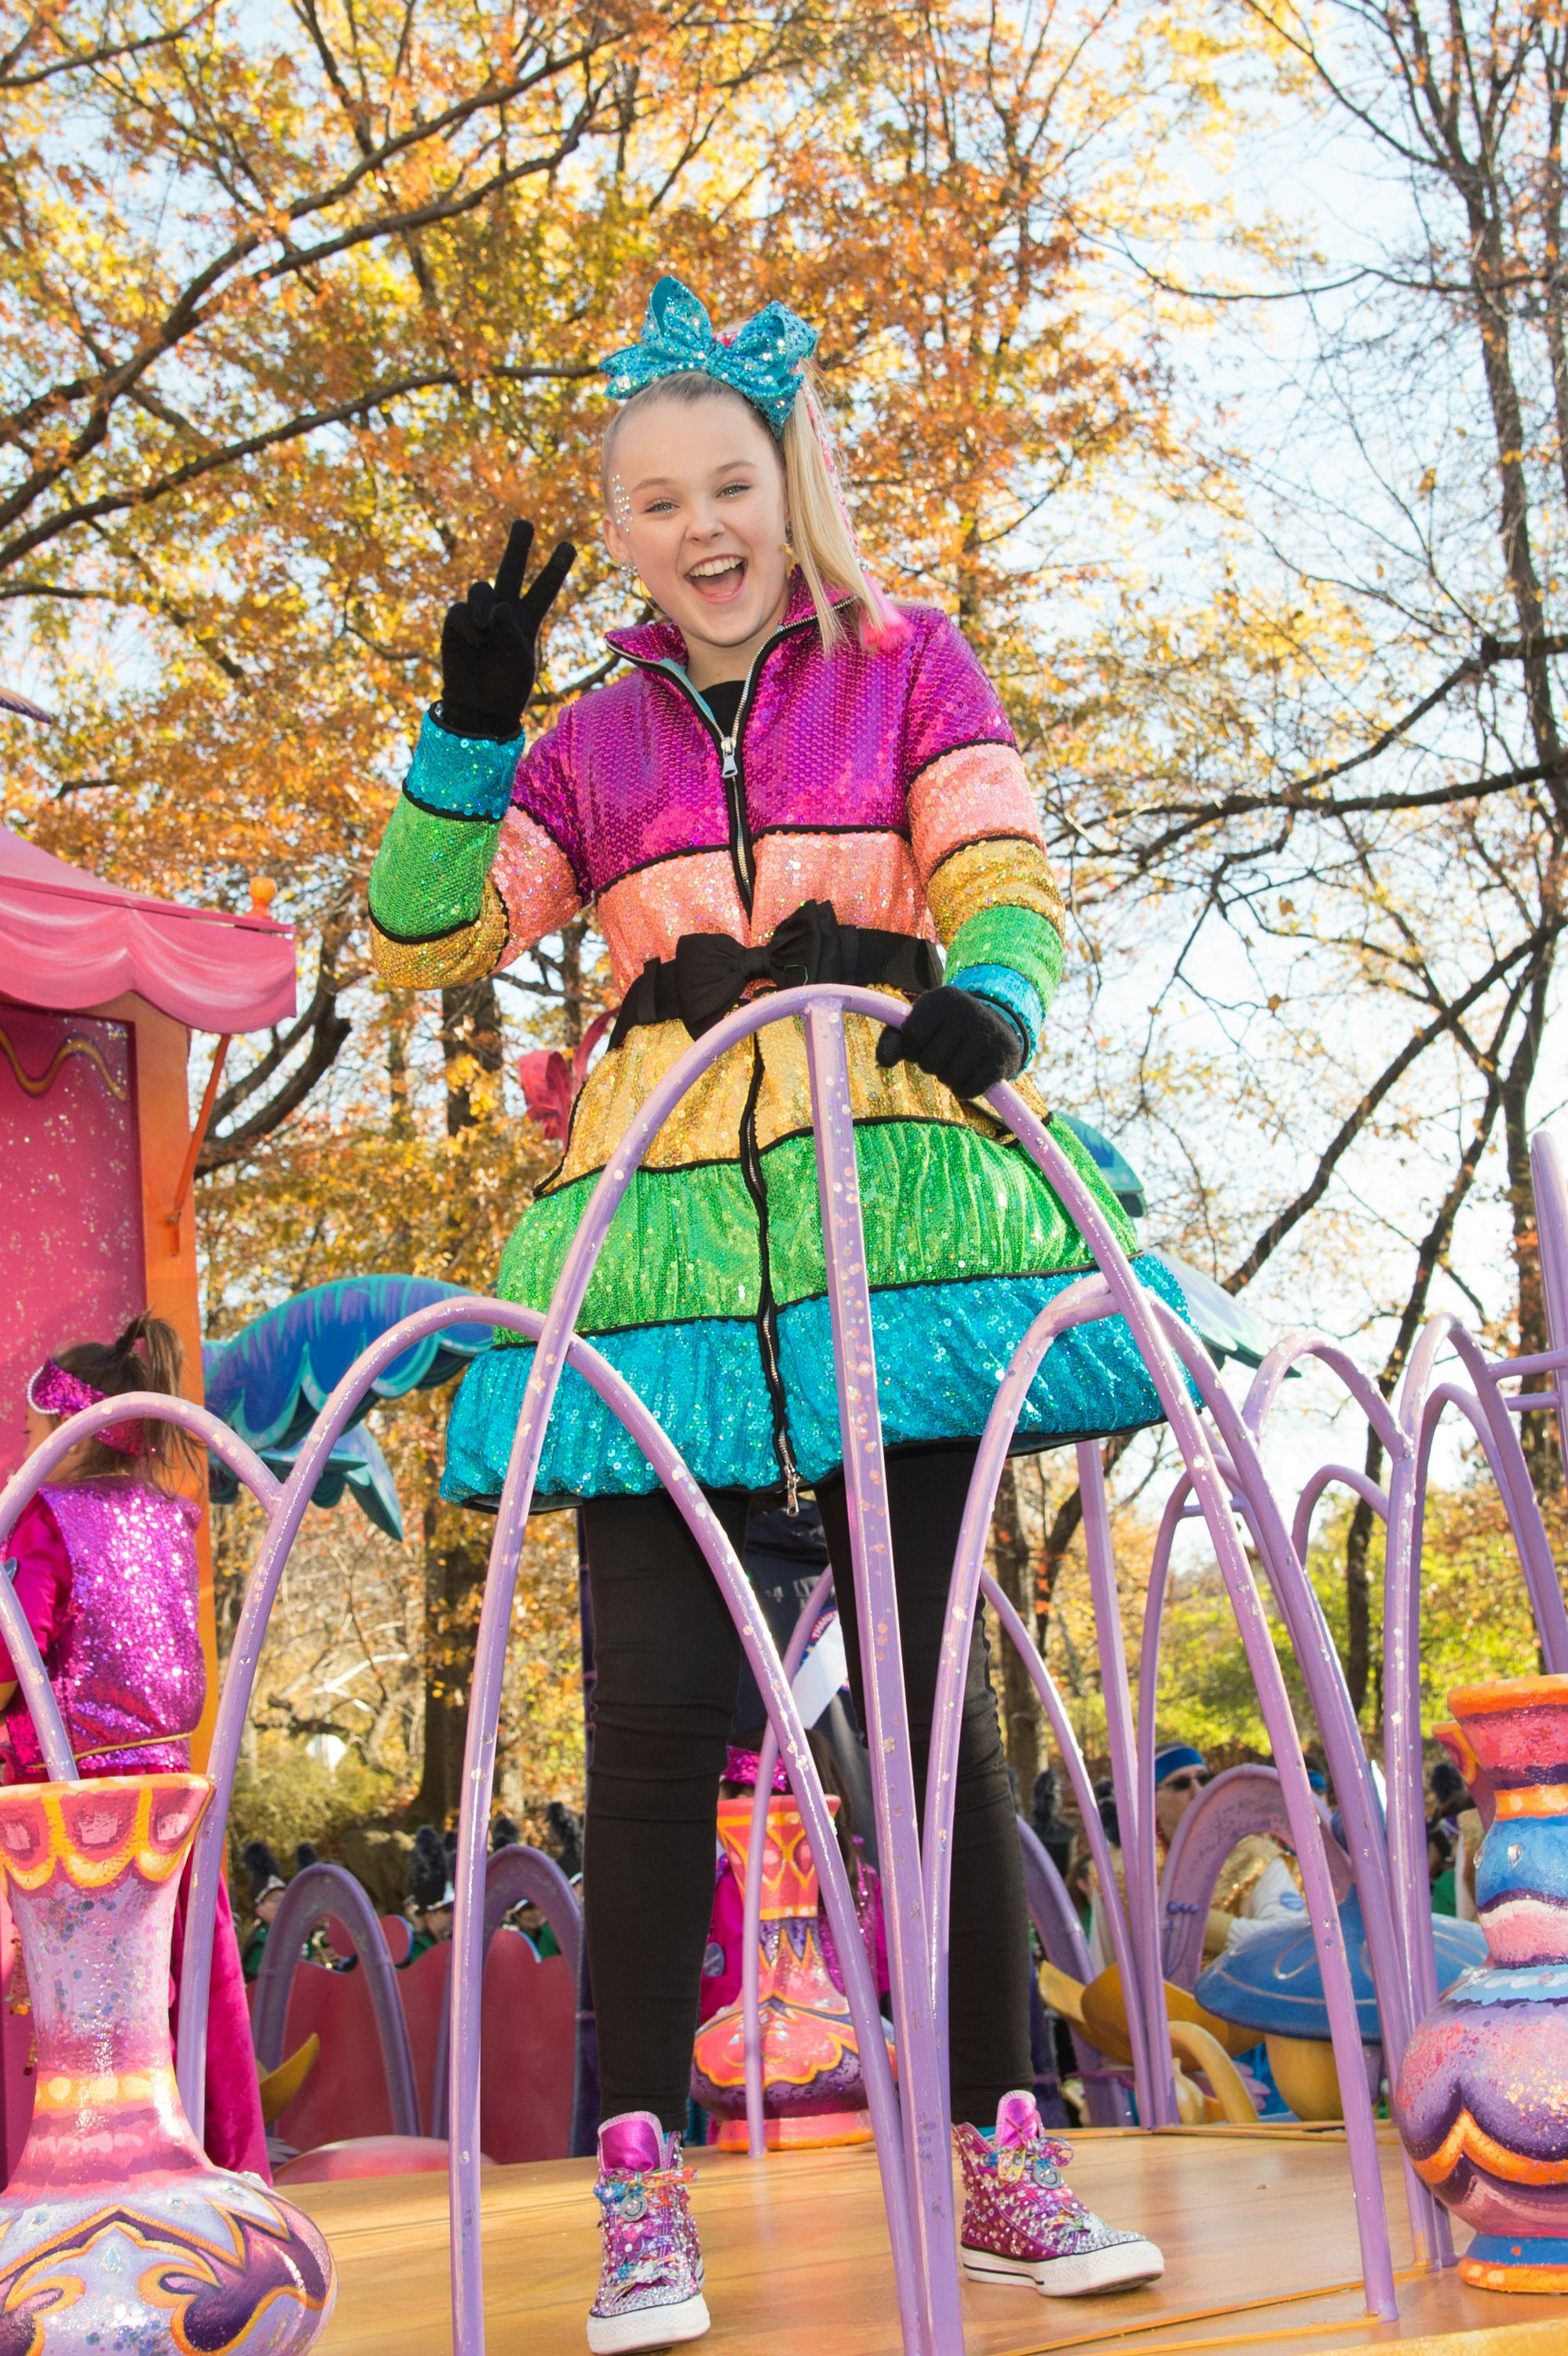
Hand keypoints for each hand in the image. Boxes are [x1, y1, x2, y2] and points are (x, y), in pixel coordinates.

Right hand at [438, 518, 576, 736]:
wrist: (479, 706)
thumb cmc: (506, 687)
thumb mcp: (519, 660)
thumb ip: (510, 631)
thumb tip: (493, 607)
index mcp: (527, 619)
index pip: (544, 588)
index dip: (555, 568)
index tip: (570, 545)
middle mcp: (504, 611)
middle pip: (510, 570)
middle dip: (517, 546)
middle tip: (525, 523)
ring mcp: (479, 615)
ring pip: (481, 588)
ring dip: (484, 604)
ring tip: (487, 627)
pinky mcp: (457, 623)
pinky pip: (462, 611)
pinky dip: (469, 625)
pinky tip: (476, 641)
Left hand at [875, 985, 1024, 1097]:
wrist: (997, 1029)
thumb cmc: (947, 1029)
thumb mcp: (920, 1024)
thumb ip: (894, 1039)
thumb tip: (884, 1061)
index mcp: (942, 998)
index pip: (912, 1035)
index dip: (912, 1048)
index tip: (923, 1044)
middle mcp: (967, 1011)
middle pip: (930, 1061)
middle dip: (931, 1066)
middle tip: (943, 1055)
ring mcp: (987, 1035)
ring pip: (949, 1078)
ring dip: (947, 1079)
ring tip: (956, 1064)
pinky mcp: (1001, 1059)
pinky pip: (970, 1089)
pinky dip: (963, 1091)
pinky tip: (969, 1077)